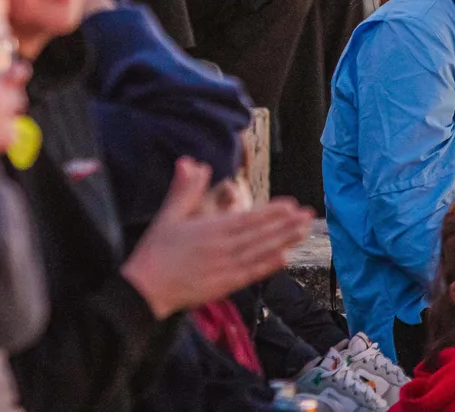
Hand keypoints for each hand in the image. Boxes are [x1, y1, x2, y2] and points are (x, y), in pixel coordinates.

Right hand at [119, 159, 312, 316]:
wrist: (145, 290)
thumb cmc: (155, 250)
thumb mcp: (168, 215)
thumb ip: (185, 189)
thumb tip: (193, 163)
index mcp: (210, 230)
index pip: (247, 219)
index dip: (271, 213)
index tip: (291, 204)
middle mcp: (222, 250)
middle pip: (260, 236)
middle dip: (286, 225)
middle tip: (309, 215)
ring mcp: (225, 269)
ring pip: (261, 253)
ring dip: (285, 242)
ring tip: (304, 232)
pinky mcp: (224, 286)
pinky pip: (251, 274)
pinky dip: (269, 266)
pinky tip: (286, 258)